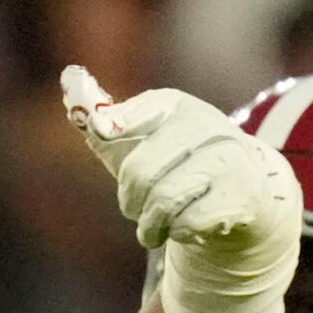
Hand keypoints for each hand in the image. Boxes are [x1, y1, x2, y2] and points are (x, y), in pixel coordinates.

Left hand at [61, 67, 298, 253]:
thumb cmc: (174, 167)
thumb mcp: (139, 142)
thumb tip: (70, 79)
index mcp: (177, 107)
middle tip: (133, 209)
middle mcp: (208, 127)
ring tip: (153, 226)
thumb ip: (104, 121)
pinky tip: (187, 226)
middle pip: (141, 171)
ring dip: (150, 223)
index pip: (146, 109)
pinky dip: (178, 233)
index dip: (116, 123)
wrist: (241, 194)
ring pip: (164, 201)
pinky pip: (188, 223)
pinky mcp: (242, 195)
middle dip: (129, 198)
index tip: (100, 129)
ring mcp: (229, 160)